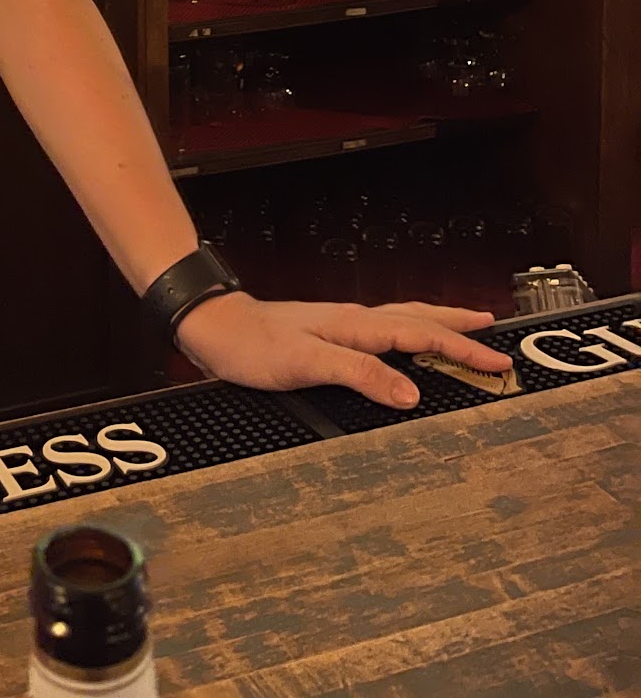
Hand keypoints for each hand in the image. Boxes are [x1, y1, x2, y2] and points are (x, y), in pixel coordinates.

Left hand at [174, 292, 512, 408]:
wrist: (216, 327)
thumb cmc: (253, 346)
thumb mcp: (307, 364)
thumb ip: (360, 374)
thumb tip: (410, 393)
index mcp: (356, 326)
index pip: (421, 336)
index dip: (461, 348)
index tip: (497, 359)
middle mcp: (354, 321)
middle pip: (418, 320)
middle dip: (458, 327)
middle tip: (494, 332)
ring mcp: (342, 325)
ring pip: (402, 322)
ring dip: (436, 326)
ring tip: (462, 330)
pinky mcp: (329, 334)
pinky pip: (384, 332)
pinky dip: (407, 335)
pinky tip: (404, 346)